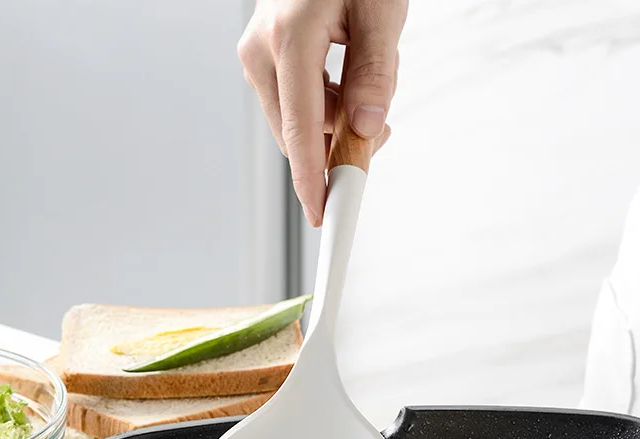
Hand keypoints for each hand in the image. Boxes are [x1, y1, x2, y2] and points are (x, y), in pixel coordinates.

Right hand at [239, 0, 407, 226]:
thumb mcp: (380, 9)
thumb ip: (373, 73)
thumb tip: (366, 130)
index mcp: (289, 39)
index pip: (301, 131)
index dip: (314, 180)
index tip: (324, 216)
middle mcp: (262, 51)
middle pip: (299, 134)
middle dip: (339, 146)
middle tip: (380, 136)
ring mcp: (258, 54)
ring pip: (300, 121)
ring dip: (338, 123)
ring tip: (370, 87)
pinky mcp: (264, 56)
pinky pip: (297, 103)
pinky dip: (327, 107)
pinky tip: (350, 85)